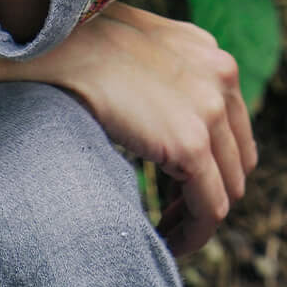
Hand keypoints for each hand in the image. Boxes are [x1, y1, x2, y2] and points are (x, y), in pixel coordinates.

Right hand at [21, 2, 257, 256]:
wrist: (51, 49)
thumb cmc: (75, 48)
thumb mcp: (136, 49)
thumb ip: (165, 74)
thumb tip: (166, 118)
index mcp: (207, 52)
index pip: (232, 124)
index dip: (211, 161)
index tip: (178, 184)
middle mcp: (220, 75)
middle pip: (236, 158)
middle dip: (208, 189)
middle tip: (171, 211)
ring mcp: (209, 109)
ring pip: (227, 189)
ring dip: (197, 215)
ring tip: (166, 229)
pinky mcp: (191, 144)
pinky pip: (208, 209)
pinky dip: (191, 233)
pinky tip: (165, 239)